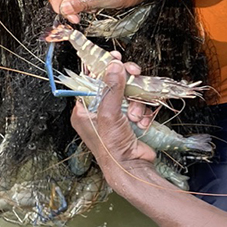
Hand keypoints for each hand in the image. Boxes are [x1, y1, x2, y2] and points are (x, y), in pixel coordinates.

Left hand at [71, 61, 155, 187]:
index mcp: (84, 111)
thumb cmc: (111, 146)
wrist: (131, 169)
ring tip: (135, 114)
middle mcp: (97, 113)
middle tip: (134, 72)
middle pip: (112, 85)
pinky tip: (141, 121)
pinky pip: (138, 106)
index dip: (102, 68)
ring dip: (136, 102)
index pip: (90, 81)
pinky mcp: (130, 122)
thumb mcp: (108, 113)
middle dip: (125, 82)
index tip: (113, 57)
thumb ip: (111, 87)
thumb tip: (114, 65)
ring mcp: (115, 118)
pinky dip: (142, 112)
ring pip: (129, 94)